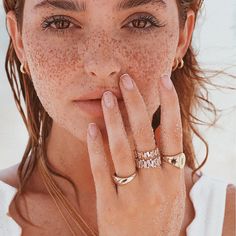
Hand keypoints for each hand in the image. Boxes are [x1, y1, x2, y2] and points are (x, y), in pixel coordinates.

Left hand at [87, 74, 185, 235]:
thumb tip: (160, 130)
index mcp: (172, 178)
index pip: (172, 133)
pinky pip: (101, 171)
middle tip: (127, 79)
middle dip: (136, 104)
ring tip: (107, 96)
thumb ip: (169, 162)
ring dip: (113, 120)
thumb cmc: (161, 220)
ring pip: (121, 149)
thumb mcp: (173, 192)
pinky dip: (96, 147)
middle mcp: (154, 184)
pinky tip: (91, 128)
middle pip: (144, 135)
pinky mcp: (110, 205)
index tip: (162, 80)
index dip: (169, 105)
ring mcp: (131, 194)